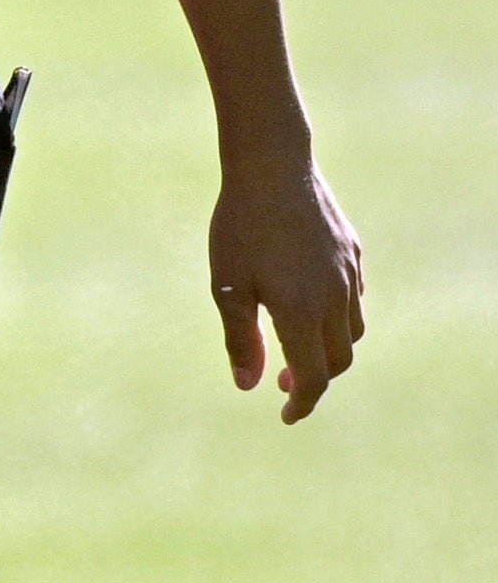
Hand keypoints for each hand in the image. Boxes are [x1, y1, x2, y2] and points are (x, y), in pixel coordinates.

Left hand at [210, 153, 364, 420]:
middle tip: (282, 382)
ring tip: (295, 348)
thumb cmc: (240, 227)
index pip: (312, 376)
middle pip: (338, 359)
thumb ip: (240, 338)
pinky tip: (311, 309)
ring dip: (329, 350)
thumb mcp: (227, 286)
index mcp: (302, 311)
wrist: (272, 168)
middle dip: (314, 380)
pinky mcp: (353, 253)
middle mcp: (335, 297)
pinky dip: (338, 318)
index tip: (285, 415)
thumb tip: (249, 385)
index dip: (301, 402)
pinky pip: (354, 299)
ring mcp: (349, 274)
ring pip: (352, 331)